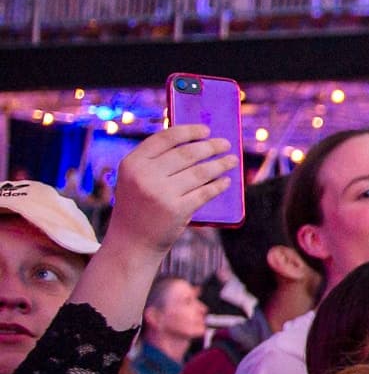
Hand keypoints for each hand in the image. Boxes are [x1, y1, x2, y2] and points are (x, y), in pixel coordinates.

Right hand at [103, 123, 236, 255]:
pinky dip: (219, 185)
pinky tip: (226, 181)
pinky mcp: (177, 210)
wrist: (131, 242)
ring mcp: (161, 193)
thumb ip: (156, 161)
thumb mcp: (135, 179)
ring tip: (232, 160)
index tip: (206, 130)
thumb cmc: (138, 207)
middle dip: (210, 147)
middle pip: (187, 154)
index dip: (188, 131)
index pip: (165, 138)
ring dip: (220, 164)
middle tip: (225, 144)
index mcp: (132, 163)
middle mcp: (144, 176)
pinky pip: (205, 192)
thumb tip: (195, 141)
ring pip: (200, 172)